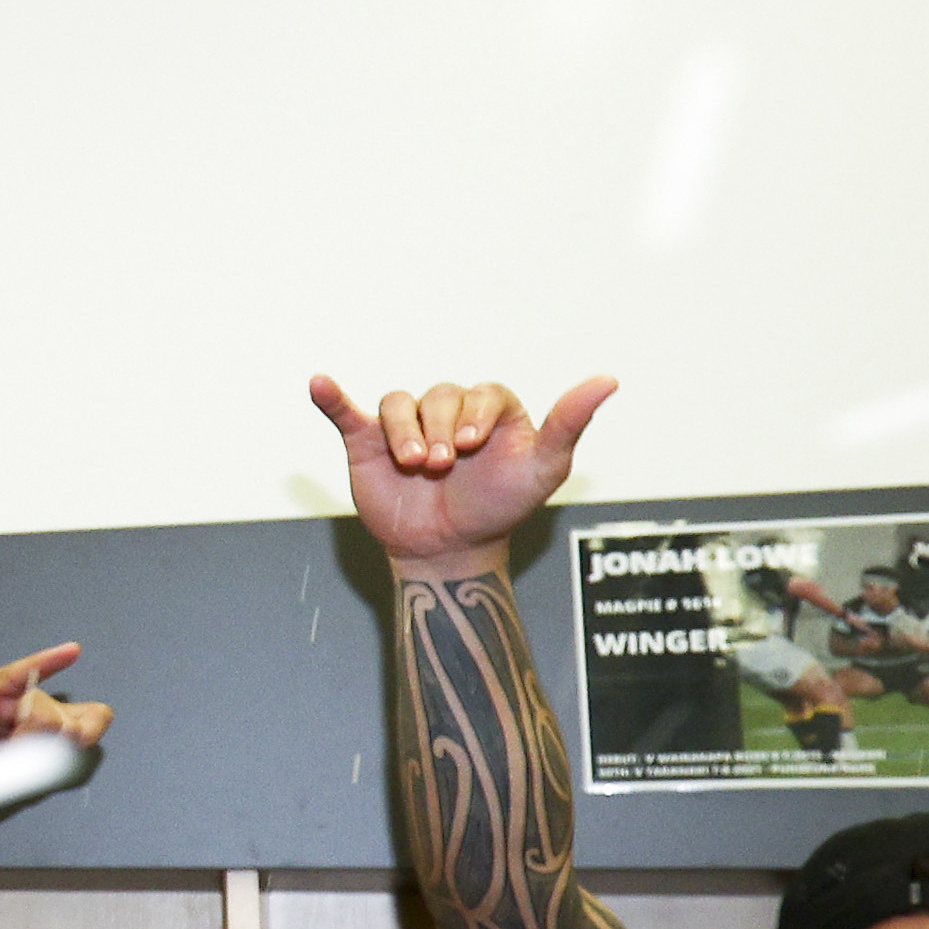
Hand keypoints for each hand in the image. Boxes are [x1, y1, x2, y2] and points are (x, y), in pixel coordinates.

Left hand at [0, 642, 113, 785]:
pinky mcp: (55, 735)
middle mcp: (20, 698)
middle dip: (31, 742)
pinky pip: (89, 727)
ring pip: (72, 724)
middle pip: (48, 715)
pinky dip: (83, 740)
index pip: (20, 673)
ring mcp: (41, 716)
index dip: (48, 661)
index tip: (73, 650)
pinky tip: (60, 754)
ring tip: (24, 762)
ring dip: (52, 748)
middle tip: (7, 757)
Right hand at [309, 374, 613, 573]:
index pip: (481, 393)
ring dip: (404, 429)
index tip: (471, 447)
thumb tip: (609, 379)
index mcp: (490, 410)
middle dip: (439, 429)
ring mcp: (407, 424)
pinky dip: (332, 397)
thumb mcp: (542, 470)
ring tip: (414, 464)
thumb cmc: (499, 509)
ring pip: (399, 403)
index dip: (475, 415)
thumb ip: (569, 424)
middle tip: (441, 466)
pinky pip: (348, 411)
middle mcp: (447, 411)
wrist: (448, 550)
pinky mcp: (368, 441)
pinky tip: (320, 384)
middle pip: (439, 396)